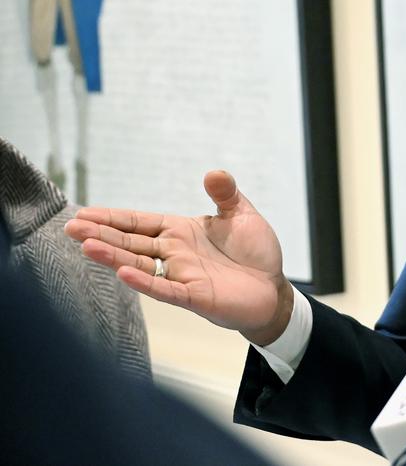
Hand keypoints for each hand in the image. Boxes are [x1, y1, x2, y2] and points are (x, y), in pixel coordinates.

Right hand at [65, 171, 293, 345]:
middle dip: (101, 233)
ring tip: (85, 245)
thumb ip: (225, 194)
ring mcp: (181, 275)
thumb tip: (213, 172)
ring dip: (113, 255)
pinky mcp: (194, 296)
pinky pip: (164, 289)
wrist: (273, 289)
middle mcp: (174, 253)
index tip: (84, 212)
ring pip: (139, 264)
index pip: (140, 222)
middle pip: (131, 242)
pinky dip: (144, 281)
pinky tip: (122, 272)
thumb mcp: (242, 215)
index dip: (114, 217)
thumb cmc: (255, 253)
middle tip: (69, 226)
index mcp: (181, 231)